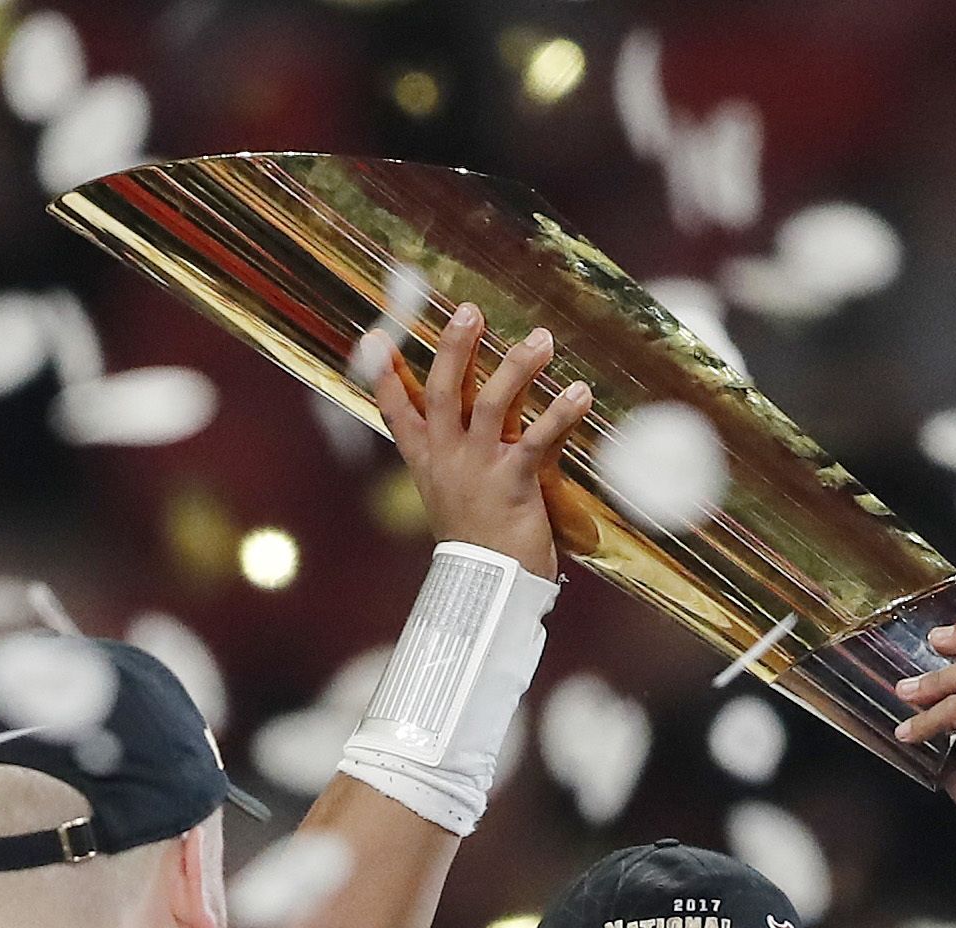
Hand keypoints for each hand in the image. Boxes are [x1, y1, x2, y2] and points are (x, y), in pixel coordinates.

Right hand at [375, 302, 591, 580]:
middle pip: (443, 390)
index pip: (396, 410)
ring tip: (542, 340)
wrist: (490, 589)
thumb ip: (455, 456)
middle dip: (454, 346)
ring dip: (517, 367)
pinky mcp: (512, 483)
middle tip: (470, 311)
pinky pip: (537, 439)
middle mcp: (446, 458)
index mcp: (426, 460)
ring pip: (491, 403)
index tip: (374, 335)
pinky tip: (580, 392)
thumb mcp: (452, 494)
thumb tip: (466, 422)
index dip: (383, 374)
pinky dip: (561, 412)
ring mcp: (477, 468)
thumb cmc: (478, 540)